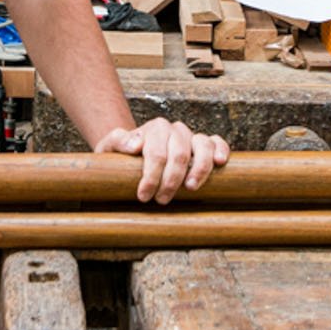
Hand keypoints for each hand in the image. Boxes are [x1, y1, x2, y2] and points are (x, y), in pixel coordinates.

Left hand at [95, 118, 230, 205]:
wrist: (134, 152)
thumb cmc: (122, 154)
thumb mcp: (110, 147)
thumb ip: (117, 141)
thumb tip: (135, 145)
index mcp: (154, 128)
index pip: (156, 152)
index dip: (151, 176)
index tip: (143, 196)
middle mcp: (175, 130)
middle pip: (179, 154)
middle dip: (171, 180)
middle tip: (161, 200)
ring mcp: (191, 136)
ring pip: (202, 146)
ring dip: (199, 169)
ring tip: (190, 188)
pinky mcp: (204, 144)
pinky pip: (217, 142)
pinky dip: (220, 150)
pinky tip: (219, 163)